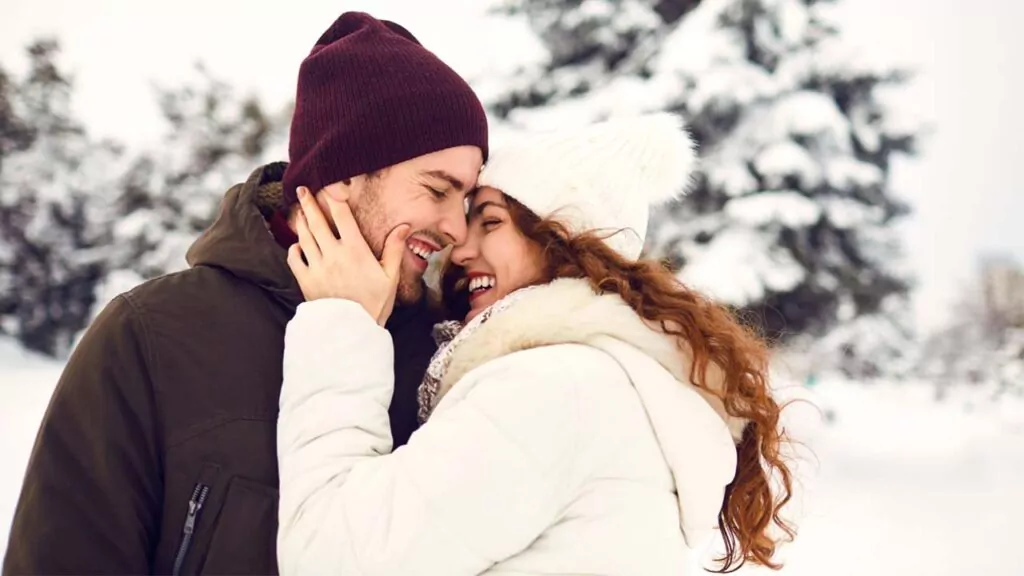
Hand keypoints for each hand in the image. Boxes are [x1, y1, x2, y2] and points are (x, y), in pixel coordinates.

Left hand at [287, 186, 410, 325]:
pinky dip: (294, 248)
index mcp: (355, 250)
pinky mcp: (305, 281)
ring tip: (299, 211)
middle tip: (302, 189)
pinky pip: (294, 259)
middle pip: (317, 221)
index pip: (342, 215)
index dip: (335, 197)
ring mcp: (317, 267)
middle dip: (309, 202)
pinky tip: (298, 245)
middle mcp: (333, 254)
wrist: (352, 331)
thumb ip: (395, 249)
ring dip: (300, 221)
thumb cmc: (374, 304)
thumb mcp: (390, 277)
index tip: (330, 185)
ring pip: (304, 237)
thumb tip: (404, 227)